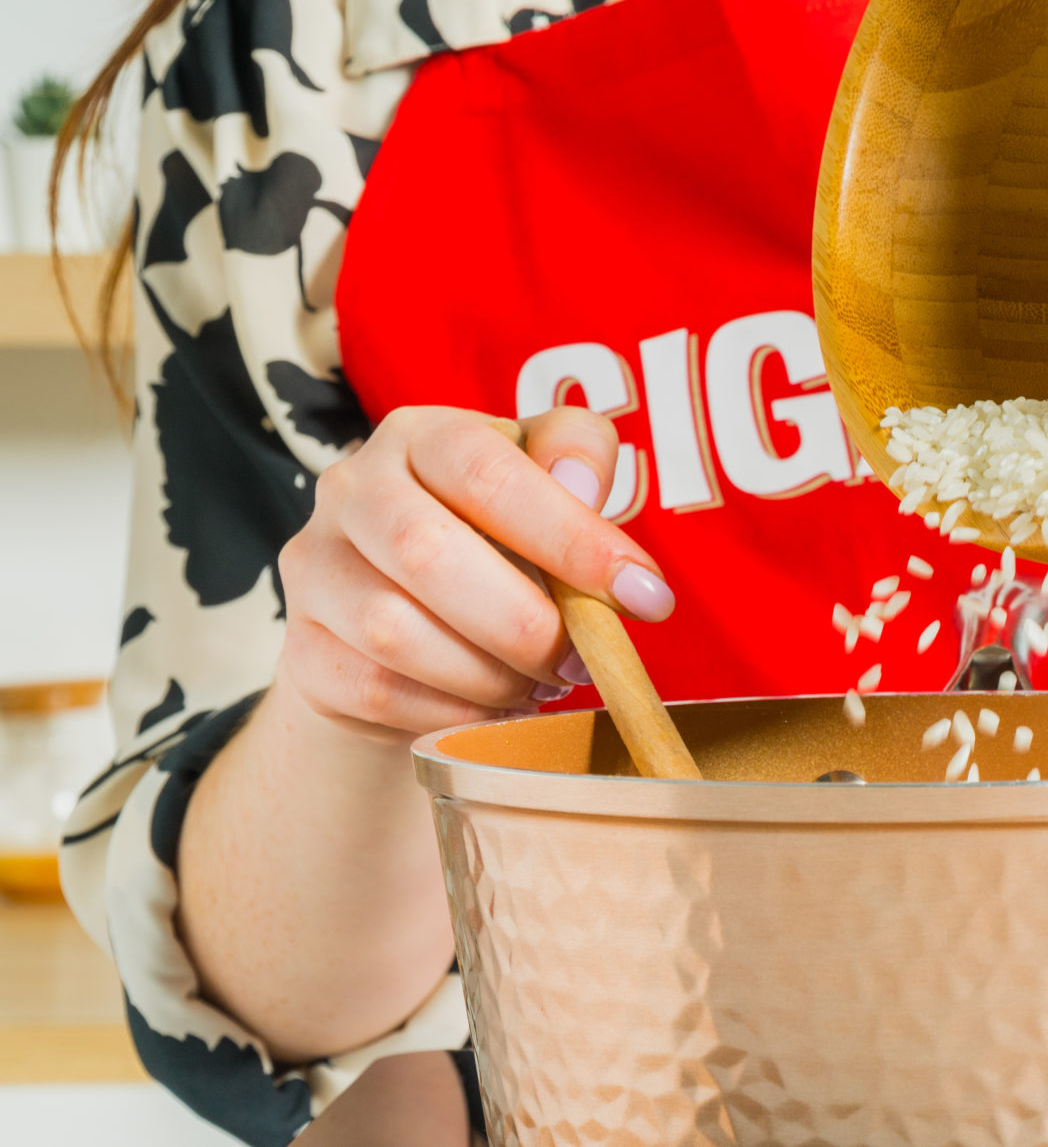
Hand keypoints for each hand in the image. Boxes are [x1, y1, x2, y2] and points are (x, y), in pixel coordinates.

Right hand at [276, 405, 673, 738]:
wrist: (405, 619)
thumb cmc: (495, 537)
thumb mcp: (543, 479)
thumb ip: (575, 459)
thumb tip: (582, 484)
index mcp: (419, 435)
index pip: (488, 473)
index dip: (571, 537)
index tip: (644, 595)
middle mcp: (350, 489)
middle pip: (427, 553)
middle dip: (526, 622)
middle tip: (583, 659)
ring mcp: (314, 569)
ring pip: (396, 633)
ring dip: (491, 674)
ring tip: (542, 684)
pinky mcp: (302, 649)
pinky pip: (376, 691)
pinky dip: (453, 712)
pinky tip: (496, 708)